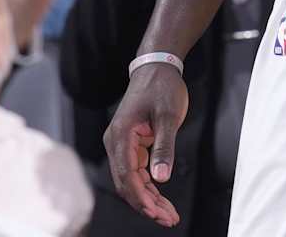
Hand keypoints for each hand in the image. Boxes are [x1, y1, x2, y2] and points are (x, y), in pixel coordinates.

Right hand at [104, 61, 189, 226]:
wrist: (157, 68)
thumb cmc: (162, 88)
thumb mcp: (168, 116)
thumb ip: (164, 147)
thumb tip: (161, 178)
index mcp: (120, 136)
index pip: (127, 176)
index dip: (142, 198)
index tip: (158, 213)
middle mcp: (116, 143)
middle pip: (127, 183)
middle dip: (147, 204)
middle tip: (169, 219)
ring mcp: (121, 145)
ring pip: (131, 180)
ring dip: (148, 198)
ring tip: (168, 214)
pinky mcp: (130, 145)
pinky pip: (136, 171)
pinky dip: (148, 186)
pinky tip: (161, 198)